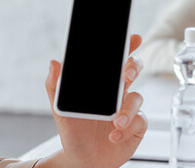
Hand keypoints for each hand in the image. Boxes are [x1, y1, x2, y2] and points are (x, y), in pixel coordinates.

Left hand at [37, 34, 147, 167]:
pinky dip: (127, 128)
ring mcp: (129, 109)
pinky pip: (140, 121)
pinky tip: (113, 135)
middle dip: (133, 67)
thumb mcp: (59, 108)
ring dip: (127, 109)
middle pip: (133, 70)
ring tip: (114, 121)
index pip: (116, 60)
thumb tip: (54, 63)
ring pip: (137, 98)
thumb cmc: (73, 129)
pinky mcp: (136, 126)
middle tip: (125, 75)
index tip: (133, 38)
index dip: (127, 47)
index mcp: (102, 84)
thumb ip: (55, 85)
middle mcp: (118, 93)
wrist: (81, 158)